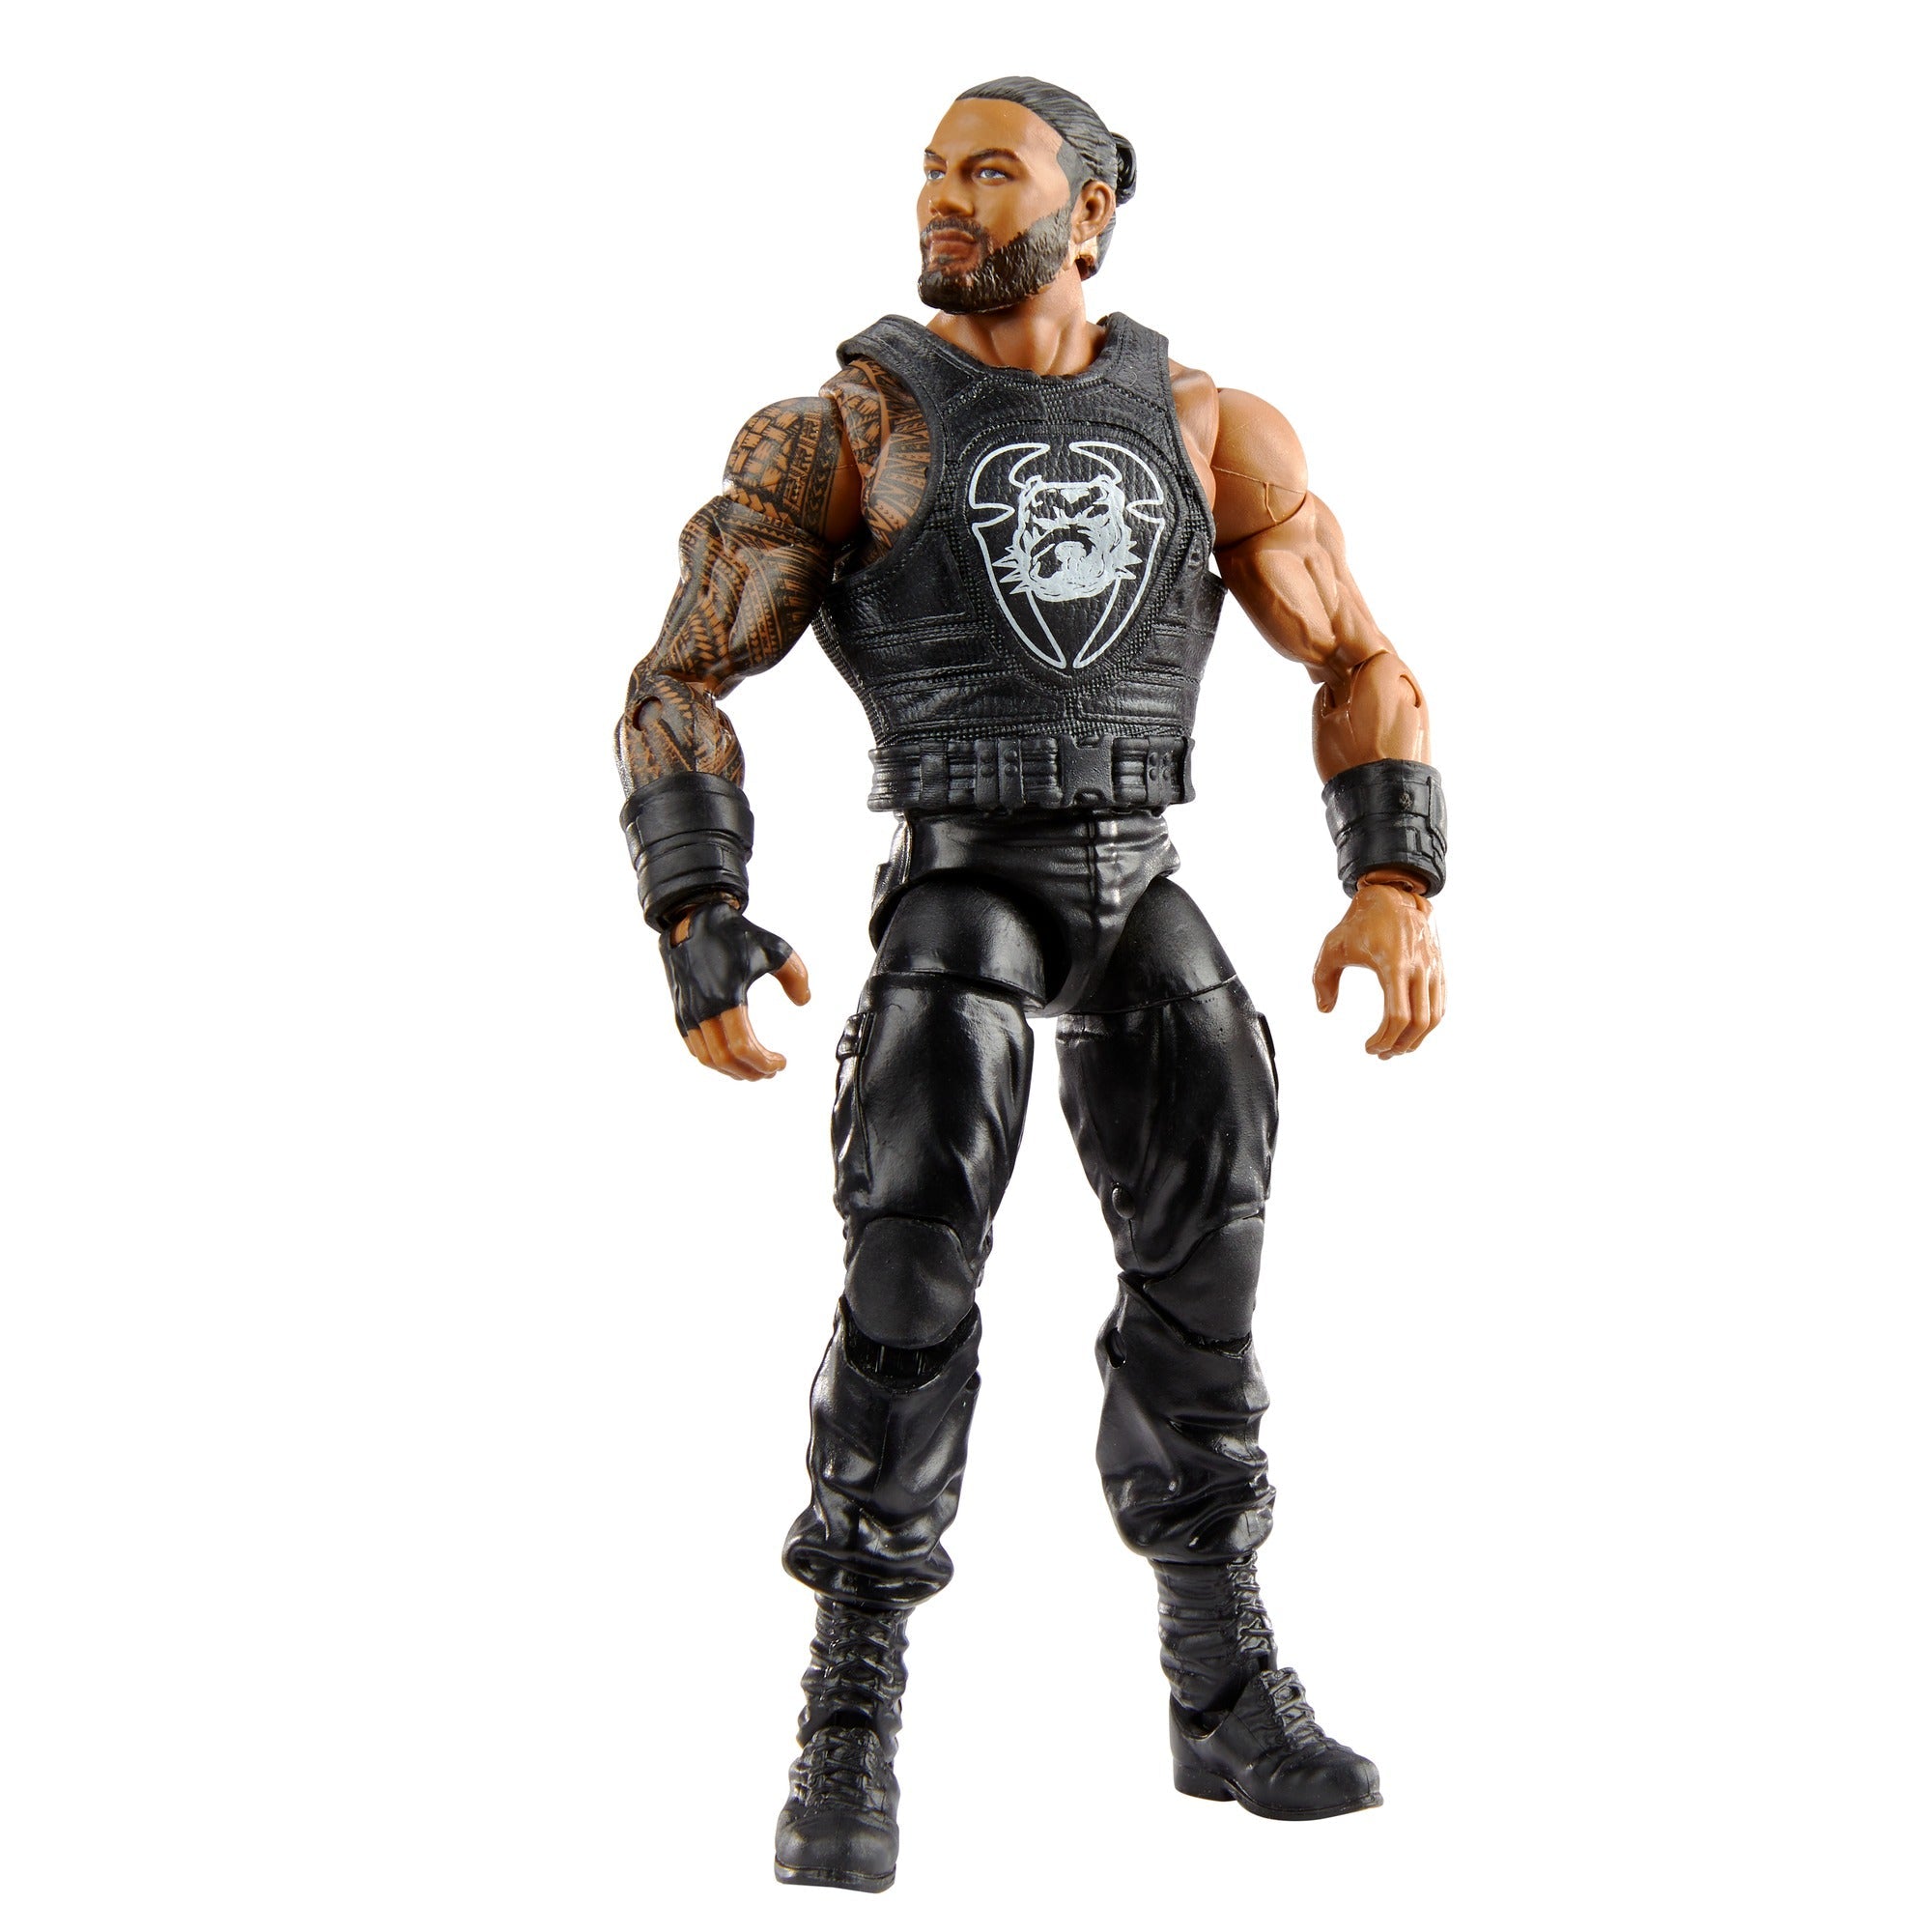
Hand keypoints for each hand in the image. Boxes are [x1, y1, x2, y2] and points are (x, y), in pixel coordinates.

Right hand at [661, 900, 811, 1079]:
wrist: (693, 919)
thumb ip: (797, 976)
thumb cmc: (735, 933)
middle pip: (725, 1059)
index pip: (743, 1046)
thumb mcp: (776, 949)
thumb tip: (804, 1001)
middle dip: (751, 1072)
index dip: (764, 1062)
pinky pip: (695, 1047)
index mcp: (726, 996)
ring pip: (707, 1058)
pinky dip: (715, 1060)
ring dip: (733, 1070)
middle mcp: (703, 1008)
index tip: (782, 1062)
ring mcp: (688, 1012)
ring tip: (755, 1069)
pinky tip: (734, 1057)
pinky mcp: (681, 1011)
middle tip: (771, 1071)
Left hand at [1312, 877, 1443, 1057]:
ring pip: (1435, 1016)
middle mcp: (1418, 967)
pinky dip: (1428, 1024)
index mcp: (1393, 963)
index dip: (1384, 1039)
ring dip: (1416, 1040)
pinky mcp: (1439, 967)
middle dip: (1400, 1045)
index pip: (1397, 1015)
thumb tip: (1324, 1010)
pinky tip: (1410, 1033)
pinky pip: (1440, 1004)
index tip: (1368, 1048)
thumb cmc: (1358, 923)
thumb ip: (1322, 980)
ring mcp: (1433, 967)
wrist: (1391, 894)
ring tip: (1395, 1049)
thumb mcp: (1331, 948)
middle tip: (1381, 1054)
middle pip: (1419, 1022)